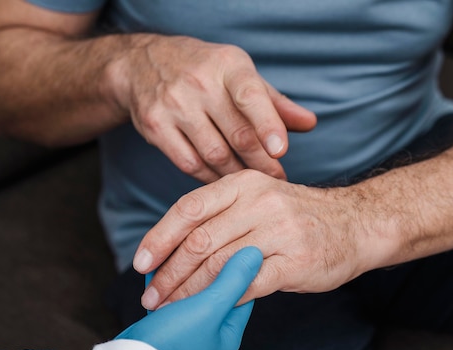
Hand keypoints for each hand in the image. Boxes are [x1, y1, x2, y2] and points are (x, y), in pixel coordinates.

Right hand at [112, 34, 316, 182]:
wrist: (143, 64)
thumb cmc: (205, 72)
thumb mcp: (240, 75)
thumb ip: (274, 103)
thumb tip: (310, 124)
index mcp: (228, 65)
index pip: (251, 96)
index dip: (268, 125)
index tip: (281, 152)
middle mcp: (199, 82)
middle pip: (236, 134)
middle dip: (261, 163)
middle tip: (276, 179)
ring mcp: (174, 104)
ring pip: (213, 154)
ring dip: (236, 174)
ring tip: (251, 183)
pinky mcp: (154, 126)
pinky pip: (189, 163)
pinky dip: (209, 177)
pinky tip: (222, 181)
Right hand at [117, 247, 262, 349]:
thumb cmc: (173, 340)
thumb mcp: (208, 307)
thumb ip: (233, 280)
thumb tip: (255, 254)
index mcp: (229, 331)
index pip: (242, 288)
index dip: (234, 263)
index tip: (225, 241)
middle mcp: (212, 332)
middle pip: (216, 288)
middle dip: (202, 267)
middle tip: (193, 247)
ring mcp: (188, 329)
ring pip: (190, 289)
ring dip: (178, 273)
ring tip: (169, 258)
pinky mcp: (166, 325)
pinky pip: (170, 296)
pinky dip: (163, 282)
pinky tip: (155, 269)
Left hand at [133, 170, 378, 308]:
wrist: (357, 224)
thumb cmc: (299, 217)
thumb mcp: (259, 200)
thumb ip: (221, 218)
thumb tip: (175, 250)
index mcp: (243, 185)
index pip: (189, 209)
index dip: (160, 237)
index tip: (140, 263)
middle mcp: (259, 202)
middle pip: (199, 240)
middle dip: (168, 272)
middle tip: (151, 295)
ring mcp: (279, 231)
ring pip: (218, 264)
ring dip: (188, 291)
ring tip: (170, 308)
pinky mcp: (294, 261)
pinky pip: (247, 284)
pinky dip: (222, 299)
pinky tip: (207, 310)